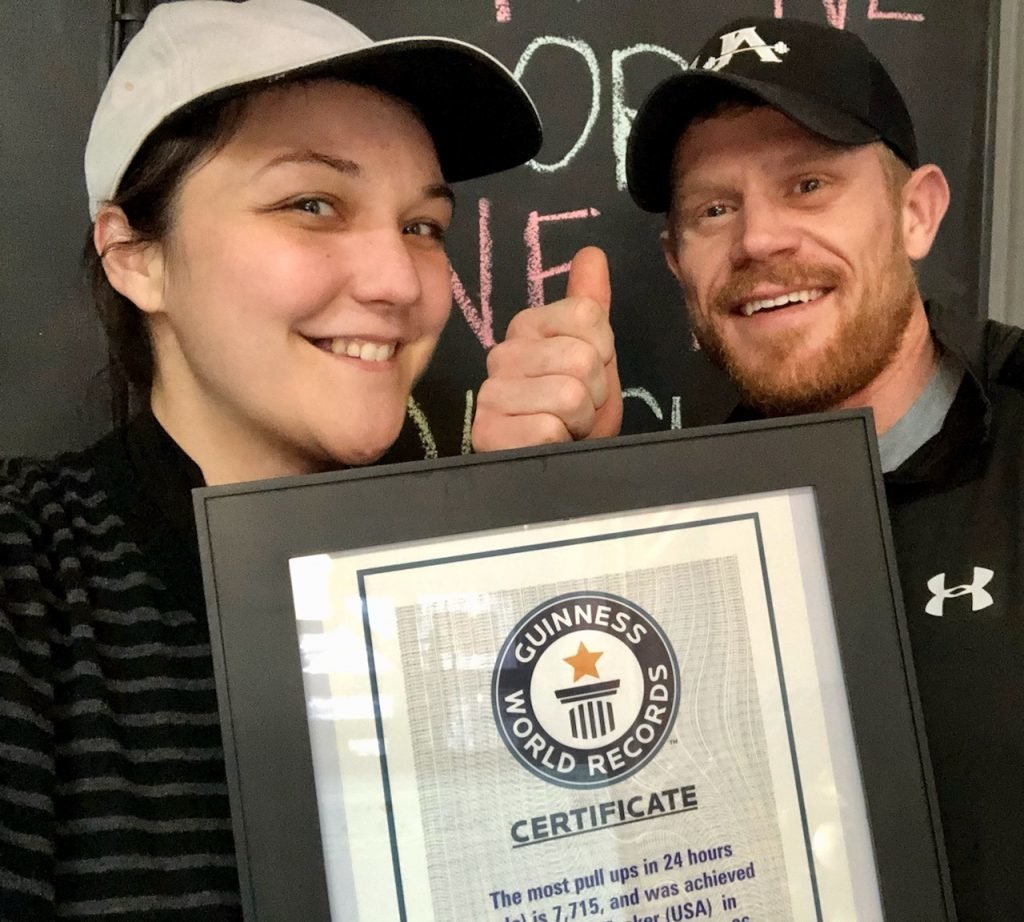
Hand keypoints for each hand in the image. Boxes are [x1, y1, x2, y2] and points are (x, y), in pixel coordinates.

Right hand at [472, 246, 622, 450]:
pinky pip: (549, 428)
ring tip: (565, 426)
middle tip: (578, 407)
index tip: (590, 374)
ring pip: (568, 394)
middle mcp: (501, 354)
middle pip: (582, 356)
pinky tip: (549, 444)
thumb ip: (591, 305)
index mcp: (526, 327)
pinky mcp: (487, 433)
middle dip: (594, 391)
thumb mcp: (595, 356)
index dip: (604, 352)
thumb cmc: (578, 413)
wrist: (564, 465)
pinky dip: (561, 442)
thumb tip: (592, 253)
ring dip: (580, 420)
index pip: (587, 315)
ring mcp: (490, 395)